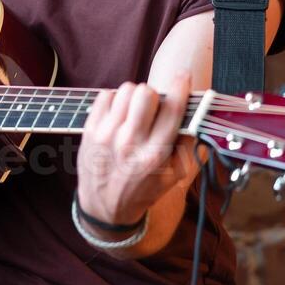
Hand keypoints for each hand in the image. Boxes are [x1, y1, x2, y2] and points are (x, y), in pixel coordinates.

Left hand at [76, 71, 199, 229]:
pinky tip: (119, 115)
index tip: (183, 76)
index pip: (171, 109)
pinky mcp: (89, 130)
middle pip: (146, 93)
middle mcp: (130, 143)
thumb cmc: (143, 189)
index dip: (181, 87)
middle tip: (154, 106)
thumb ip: (187, 144)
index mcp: (155, 155)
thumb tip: (194, 112)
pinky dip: (116, 100)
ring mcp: (107, 135)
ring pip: (126, 90)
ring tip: (135, 112)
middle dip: (154, 95)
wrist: (104, 208)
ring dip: (135, 96)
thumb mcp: (174, 175)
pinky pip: (106, 95)